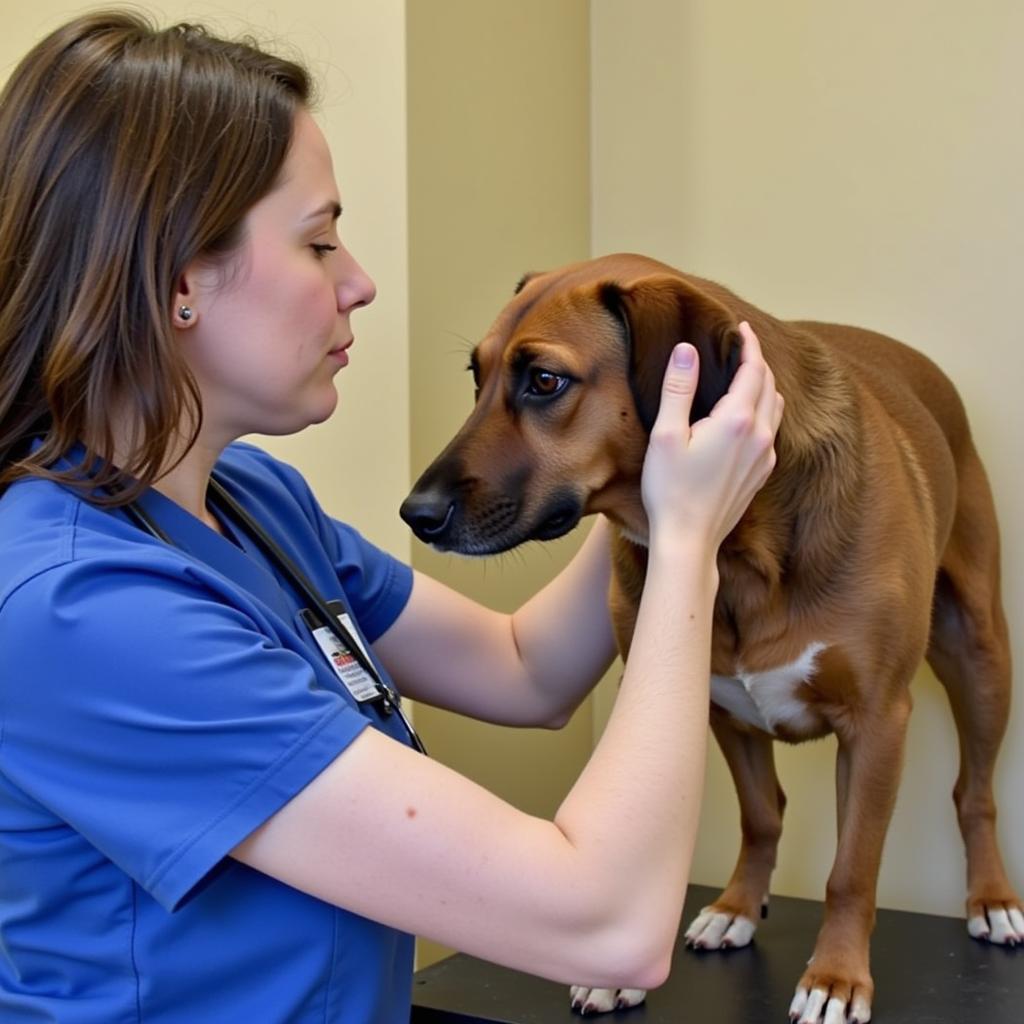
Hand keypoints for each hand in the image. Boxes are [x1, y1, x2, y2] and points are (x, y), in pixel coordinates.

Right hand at [640, 322, 782, 549]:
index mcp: (736, 420)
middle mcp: (759, 435)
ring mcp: (764, 456)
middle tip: (742, 347)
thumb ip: (679, 389)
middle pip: (768, 385)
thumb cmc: (670, 489)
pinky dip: (764, 411)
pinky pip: (772, 431)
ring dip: (764, 386)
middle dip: (757, 362)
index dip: (749, 345)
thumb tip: (688, 350)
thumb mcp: (666, 435)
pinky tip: (747, 416)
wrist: (689, 540)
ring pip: (775, 408)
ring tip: (747, 376)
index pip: (753, 369)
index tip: (741, 329)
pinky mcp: (761, 474)